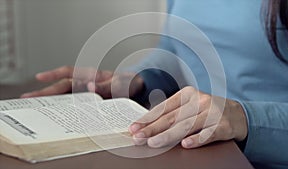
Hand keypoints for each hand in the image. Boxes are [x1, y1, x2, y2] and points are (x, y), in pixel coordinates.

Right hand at [21, 66, 144, 98]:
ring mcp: (90, 92)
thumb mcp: (120, 82)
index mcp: (92, 75)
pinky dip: (68, 108)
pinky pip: (78, 104)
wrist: (141, 87)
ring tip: (38, 107)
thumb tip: (88, 86)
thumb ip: (106, 85)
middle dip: (46, 92)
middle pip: (63, 86)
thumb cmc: (131, 82)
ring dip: (54, 100)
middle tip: (28, 99)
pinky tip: (59, 113)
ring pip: (68, 95)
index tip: (39, 77)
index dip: (53, 74)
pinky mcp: (94, 100)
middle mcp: (88, 83)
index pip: (69, 73)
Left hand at [129, 86, 247, 148]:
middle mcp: (199, 101)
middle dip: (152, 129)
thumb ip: (173, 112)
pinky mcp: (224, 125)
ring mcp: (212, 113)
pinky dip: (196, 139)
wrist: (238, 114)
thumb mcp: (190, 106)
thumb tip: (147, 124)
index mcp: (188, 95)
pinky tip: (185, 144)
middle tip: (138, 137)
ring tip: (154, 143)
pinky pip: (208, 133)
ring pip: (187, 126)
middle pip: (172, 117)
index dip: (148, 119)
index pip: (164, 108)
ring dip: (168, 136)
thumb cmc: (208, 111)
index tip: (134, 128)